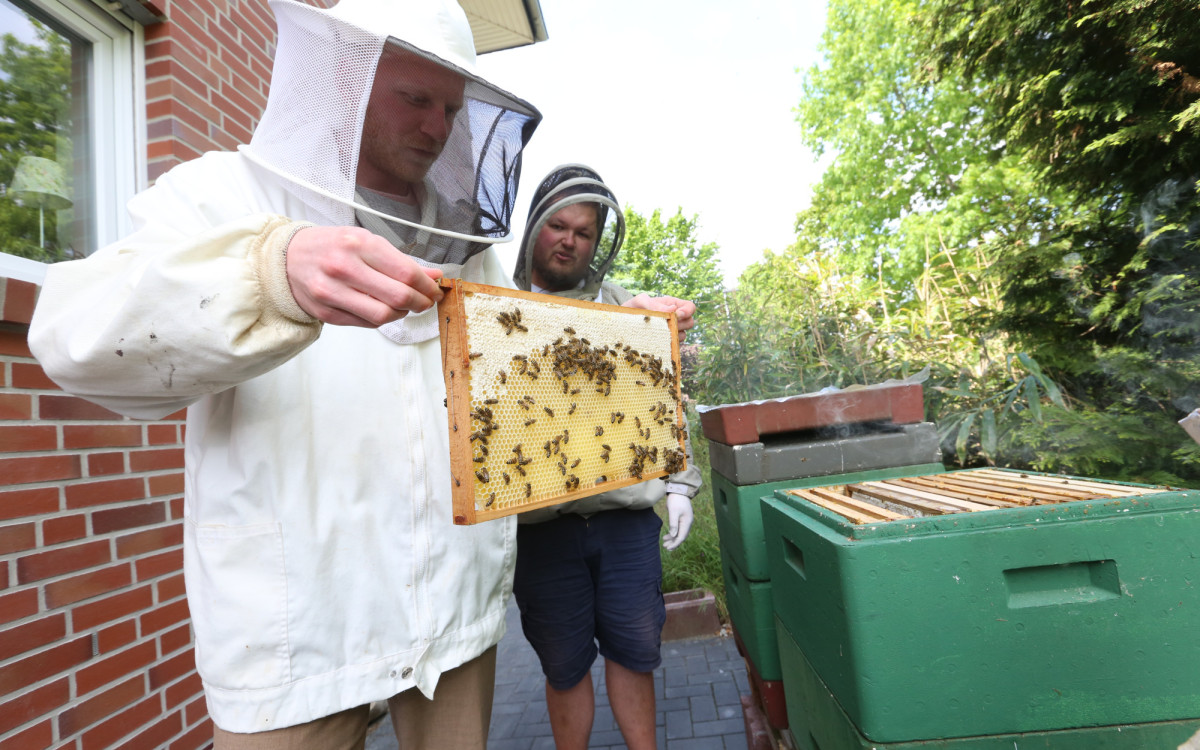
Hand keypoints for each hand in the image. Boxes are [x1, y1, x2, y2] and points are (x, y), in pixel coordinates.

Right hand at [285, 226, 443, 326]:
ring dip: (402, 313)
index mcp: (358, 244)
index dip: (428, 286)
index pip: (407, 273)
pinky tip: (382, 308)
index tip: (435, 290)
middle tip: (426, 301)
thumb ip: (401, 260)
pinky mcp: (326, 313)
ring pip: (384, 316)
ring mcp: (333, 292)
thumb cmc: (331, 246)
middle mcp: (344, 267)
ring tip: (404, 306)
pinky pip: (366, 323)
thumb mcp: (366, 241)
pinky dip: (382, 319)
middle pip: (399, 296)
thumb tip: (434, 276)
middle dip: (421, 303)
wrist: (287, 257)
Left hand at [623, 294, 696, 342]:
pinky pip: (674, 346)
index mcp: (672, 305)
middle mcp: (675, 319)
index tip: (677, 315)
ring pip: (683, 335)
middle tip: (666, 324)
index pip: (690, 307)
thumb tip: (672, 309)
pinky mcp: (666, 344)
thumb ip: (653, 303)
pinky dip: (667, 344)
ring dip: (673, 334)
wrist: (621, 325)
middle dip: (680, 324)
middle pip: (690, 322)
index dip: (687, 311)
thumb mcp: (639, 302)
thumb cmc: (632, 309)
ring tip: (658, 332)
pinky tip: (655, 341)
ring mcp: (671, 332)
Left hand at [662, 493, 692, 549]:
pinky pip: (678, 529)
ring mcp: (685, 521)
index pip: (681, 537)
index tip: (668, 548)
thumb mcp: (673, 512)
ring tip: (664, 542)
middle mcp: (688, 523)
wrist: (679, 490)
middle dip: (674, 543)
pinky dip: (673, 533)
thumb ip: (673, 524)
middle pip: (681, 536)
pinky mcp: (682, 518)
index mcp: (687, 522)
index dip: (675, 543)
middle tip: (665, 547)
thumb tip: (673, 535)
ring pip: (679, 533)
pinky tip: (667, 535)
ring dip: (673, 538)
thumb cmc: (676, 500)